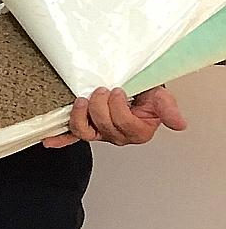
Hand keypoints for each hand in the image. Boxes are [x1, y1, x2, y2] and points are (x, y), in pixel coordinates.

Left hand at [43, 85, 187, 148]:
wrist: (134, 87)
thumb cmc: (146, 93)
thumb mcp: (160, 97)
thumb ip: (167, 109)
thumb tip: (179, 124)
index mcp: (137, 132)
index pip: (123, 123)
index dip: (118, 106)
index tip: (119, 90)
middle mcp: (118, 136)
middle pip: (103, 125)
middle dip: (100, 104)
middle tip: (101, 89)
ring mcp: (100, 133)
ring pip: (84, 131)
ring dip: (80, 114)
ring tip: (81, 99)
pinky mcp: (86, 128)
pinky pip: (71, 137)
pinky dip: (60, 139)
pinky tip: (49, 141)